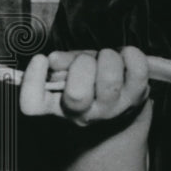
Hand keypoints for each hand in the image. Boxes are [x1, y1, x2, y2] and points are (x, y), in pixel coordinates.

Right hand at [19, 47, 150, 126]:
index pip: (33, 105)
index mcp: (58, 106)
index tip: (40, 59)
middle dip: (82, 65)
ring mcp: (112, 110)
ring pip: (109, 81)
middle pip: (77, 94)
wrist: (121, 107)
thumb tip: (54, 59)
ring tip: (108, 57)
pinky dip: (132, 55)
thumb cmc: (90, 81)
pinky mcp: (136, 98)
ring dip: (108, 58)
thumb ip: (63, 62)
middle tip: (87, 60)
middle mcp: (84, 114)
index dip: (33, 81)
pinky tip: (126, 55)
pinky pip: (137, 72)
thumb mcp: (71, 70)